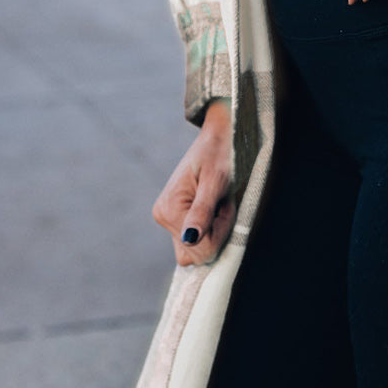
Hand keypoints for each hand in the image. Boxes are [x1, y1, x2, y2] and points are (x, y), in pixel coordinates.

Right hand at [152, 100, 235, 266]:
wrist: (222, 134)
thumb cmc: (221, 153)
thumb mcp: (217, 182)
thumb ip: (202, 212)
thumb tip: (190, 239)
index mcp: (169, 209)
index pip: (202, 249)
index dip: (221, 231)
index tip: (224, 204)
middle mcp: (163, 216)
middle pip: (198, 252)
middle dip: (218, 230)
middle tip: (223, 201)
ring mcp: (168, 218)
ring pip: (198, 247)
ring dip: (216, 228)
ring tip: (219, 200)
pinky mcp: (177, 217)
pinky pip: (198, 238)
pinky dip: (212, 225)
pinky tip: (215, 204)